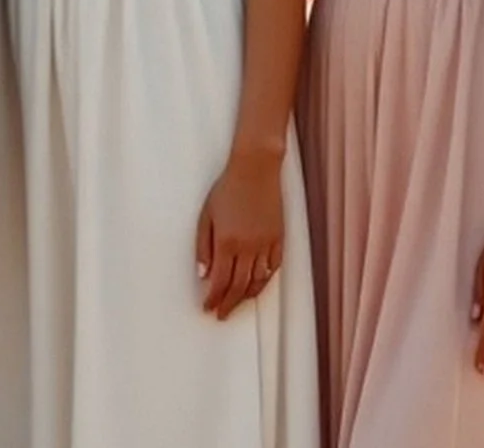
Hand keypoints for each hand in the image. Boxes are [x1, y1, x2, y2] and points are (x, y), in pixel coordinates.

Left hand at [194, 154, 283, 318]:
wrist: (255, 169)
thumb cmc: (227, 189)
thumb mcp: (206, 216)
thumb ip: (203, 247)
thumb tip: (203, 274)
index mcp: (227, 242)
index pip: (220, 281)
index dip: (214, 298)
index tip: (208, 308)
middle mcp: (248, 247)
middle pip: (239, 286)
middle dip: (229, 304)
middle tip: (221, 314)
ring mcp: (266, 244)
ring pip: (258, 280)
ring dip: (247, 296)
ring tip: (237, 304)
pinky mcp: (279, 238)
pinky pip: (274, 267)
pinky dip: (265, 280)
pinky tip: (258, 285)